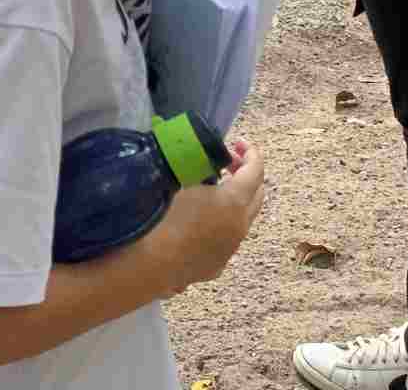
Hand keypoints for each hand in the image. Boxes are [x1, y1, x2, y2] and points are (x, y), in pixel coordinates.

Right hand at [142, 141, 265, 293]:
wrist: (149, 264)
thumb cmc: (162, 215)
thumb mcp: (178, 178)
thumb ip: (193, 164)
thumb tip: (195, 154)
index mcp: (234, 201)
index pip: (255, 172)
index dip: (252, 153)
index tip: (239, 141)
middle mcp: (239, 226)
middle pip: (257, 196)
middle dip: (247, 174)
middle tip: (228, 161)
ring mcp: (230, 249)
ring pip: (243, 219)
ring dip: (235, 199)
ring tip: (211, 189)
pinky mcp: (216, 265)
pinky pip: (227, 237)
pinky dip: (222, 220)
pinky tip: (199, 219)